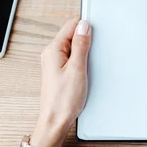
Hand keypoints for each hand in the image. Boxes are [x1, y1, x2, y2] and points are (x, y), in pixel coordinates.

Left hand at [18, 18, 91, 146]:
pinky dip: (81, 62)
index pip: (71, 25)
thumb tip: (84, 26)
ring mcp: (55, 62)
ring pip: (74, 47)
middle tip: (91, 57)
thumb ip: (81, 45)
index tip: (95, 35)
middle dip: (86, 41)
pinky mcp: (59, 71)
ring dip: (84, 53)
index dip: (85, 27)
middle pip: (72, 35)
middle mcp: (51, 54)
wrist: (55, 121)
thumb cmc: (64, 100)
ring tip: (86, 68)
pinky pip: (72, 58)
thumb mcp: (77, 68)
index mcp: (53, 49)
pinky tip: (84, 72)